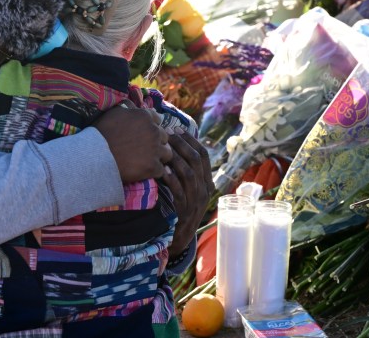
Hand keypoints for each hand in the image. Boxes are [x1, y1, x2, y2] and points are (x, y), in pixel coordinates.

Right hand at [93, 103, 171, 182]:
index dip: (151, 127)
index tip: (144, 134)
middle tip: (146, 148)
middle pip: (164, 137)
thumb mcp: (112, 112)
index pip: (157, 120)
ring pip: (167, 153)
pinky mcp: (153, 167)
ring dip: (159, 157)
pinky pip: (161, 170)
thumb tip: (132, 103)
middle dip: (157, 142)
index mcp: (145, 117)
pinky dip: (154, 171)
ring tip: (148, 161)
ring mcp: (155, 150)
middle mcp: (154, 132)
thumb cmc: (101, 133)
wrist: (95, 156)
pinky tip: (145, 172)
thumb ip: (126, 106)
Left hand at [161, 129, 212, 256]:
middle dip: (182, 145)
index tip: (178, 129)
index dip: (191, 141)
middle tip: (167, 135)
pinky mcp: (184, 211)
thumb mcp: (187, 190)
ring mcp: (196, 202)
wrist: (178, 238)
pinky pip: (179, 191)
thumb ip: (184, 172)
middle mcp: (205, 191)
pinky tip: (162, 170)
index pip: (204, 156)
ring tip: (164, 149)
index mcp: (207, 183)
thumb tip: (174, 146)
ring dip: (176, 159)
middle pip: (197, 161)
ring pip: (189, 174)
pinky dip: (171, 179)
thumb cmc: (180, 209)